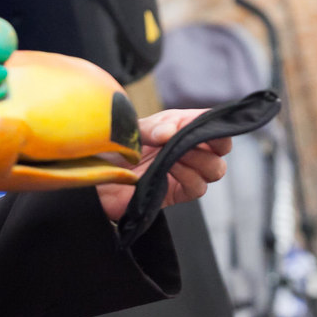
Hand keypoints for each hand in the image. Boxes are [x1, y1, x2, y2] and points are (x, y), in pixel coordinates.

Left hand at [96, 108, 230, 221]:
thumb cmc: (114, 149)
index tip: (204, 128)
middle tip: (186, 143)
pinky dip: (188, 178)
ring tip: (173, 157)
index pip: (211, 123)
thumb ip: (151, 128)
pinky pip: (198, 187)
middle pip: (221, 150)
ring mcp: (185, 172)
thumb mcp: (131, 130)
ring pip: (215, 170)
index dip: (214, 126)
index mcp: (180, 126)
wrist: (95, 179)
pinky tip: (169, 171)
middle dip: (209, 146)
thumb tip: (168, 133)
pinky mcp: (178, 193)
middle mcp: (188, 148)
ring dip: (197, 162)